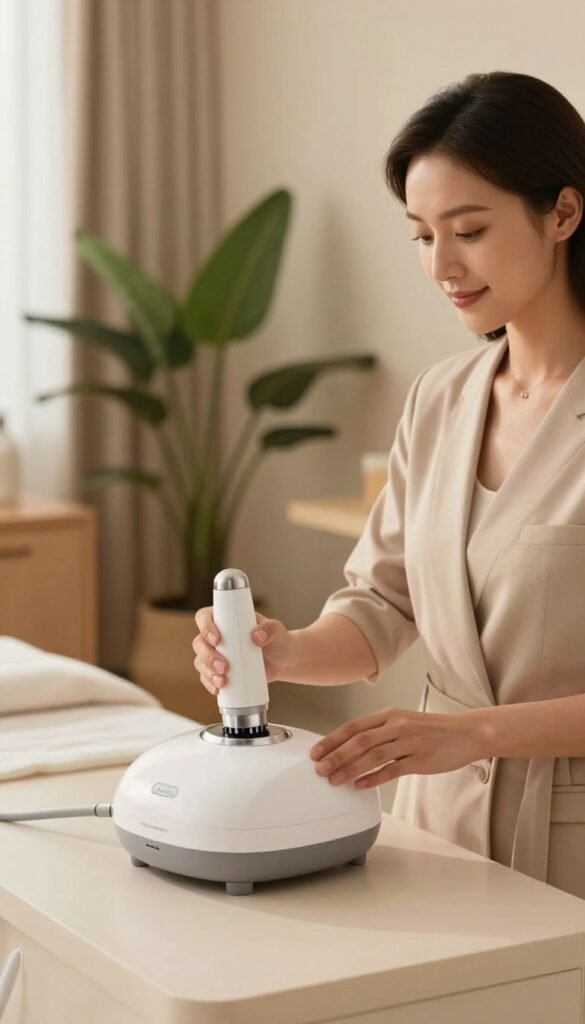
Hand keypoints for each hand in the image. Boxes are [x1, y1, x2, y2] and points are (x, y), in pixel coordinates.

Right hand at [193, 606, 293, 693]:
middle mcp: (218, 635)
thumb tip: (256, 635)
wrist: (282, 661)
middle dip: (207, 656)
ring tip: (223, 681)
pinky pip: (206, 677)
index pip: (205, 617)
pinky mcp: (219, 671)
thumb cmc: (277, 641)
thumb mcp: (277, 631)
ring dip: (207, 672)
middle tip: (224, 667)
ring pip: (200, 661)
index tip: (217, 640)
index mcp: (227, 619)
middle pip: (199, 642)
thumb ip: (270, 629)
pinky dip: (209, 683)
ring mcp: (217, 654)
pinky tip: (218, 689)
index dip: (205, 626)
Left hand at [309, 706, 482, 788]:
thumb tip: (350, 747)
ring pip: (373, 755)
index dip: (332, 739)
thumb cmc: (433, 730)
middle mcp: (398, 725)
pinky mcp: (421, 760)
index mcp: (390, 714)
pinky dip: (374, 778)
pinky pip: (392, 770)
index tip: (316, 752)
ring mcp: (410, 742)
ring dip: (350, 768)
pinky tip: (360, 786)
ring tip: (335, 780)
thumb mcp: (404, 722)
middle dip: (336, 756)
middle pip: (360, 741)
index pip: (354, 726)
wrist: (467, 733)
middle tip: (320, 769)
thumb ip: (379, 732)